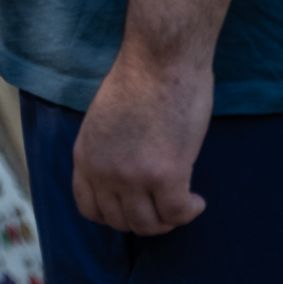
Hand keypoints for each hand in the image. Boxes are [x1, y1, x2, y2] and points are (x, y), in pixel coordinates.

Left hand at [74, 41, 213, 234]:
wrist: (161, 58)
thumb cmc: (140, 79)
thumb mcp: (103, 121)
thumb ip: (107, 152)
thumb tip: (123, 178)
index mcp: (85, 156)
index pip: (90, 209)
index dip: (115, 215)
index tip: (135, 207)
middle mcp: (104, 171)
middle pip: (121, 221)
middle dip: (145, 219)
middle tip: (165, 205)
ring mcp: (133, 176)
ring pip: (149, 224)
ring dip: (168, 219)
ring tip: (182, 203)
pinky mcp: (166, 175)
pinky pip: (177, 214)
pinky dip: (189, 212)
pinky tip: (197, 201)